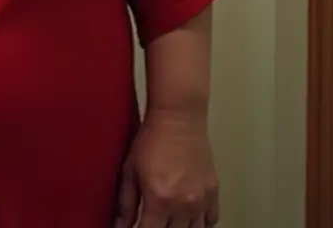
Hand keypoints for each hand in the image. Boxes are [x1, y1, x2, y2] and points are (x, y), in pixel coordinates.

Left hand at [114, 108, 218, 227]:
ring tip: (168, 220)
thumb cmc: (152, 137)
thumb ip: (125, 203)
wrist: (178, 116)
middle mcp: (183, 204)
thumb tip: (119, 225)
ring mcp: (201, 199)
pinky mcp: (213, 192)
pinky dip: (199, 224)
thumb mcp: (130, 170)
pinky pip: (211, 221)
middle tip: (150, 221)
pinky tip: (188, 219)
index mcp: (160, 199)